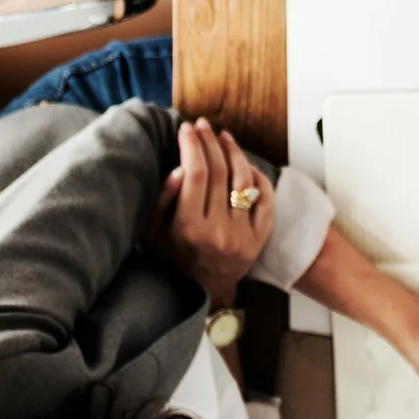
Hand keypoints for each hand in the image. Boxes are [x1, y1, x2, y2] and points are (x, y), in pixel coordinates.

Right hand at [149, 119, 275, 307]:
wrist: (203, 293)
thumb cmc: (172, 260)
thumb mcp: (154, 236)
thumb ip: (163, 202)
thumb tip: (179, 168)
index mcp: (189, 230)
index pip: (196, 175)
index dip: (192, 146)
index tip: (186, 128)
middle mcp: (219, 232)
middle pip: (220, 172)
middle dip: (210, 142)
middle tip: (202, 125)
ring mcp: (243, 235)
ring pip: (244, 180)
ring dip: (234, 152)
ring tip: (223, 135)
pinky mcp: (261, 238)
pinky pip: (264, 197)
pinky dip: (256, 177)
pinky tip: (244, 163)